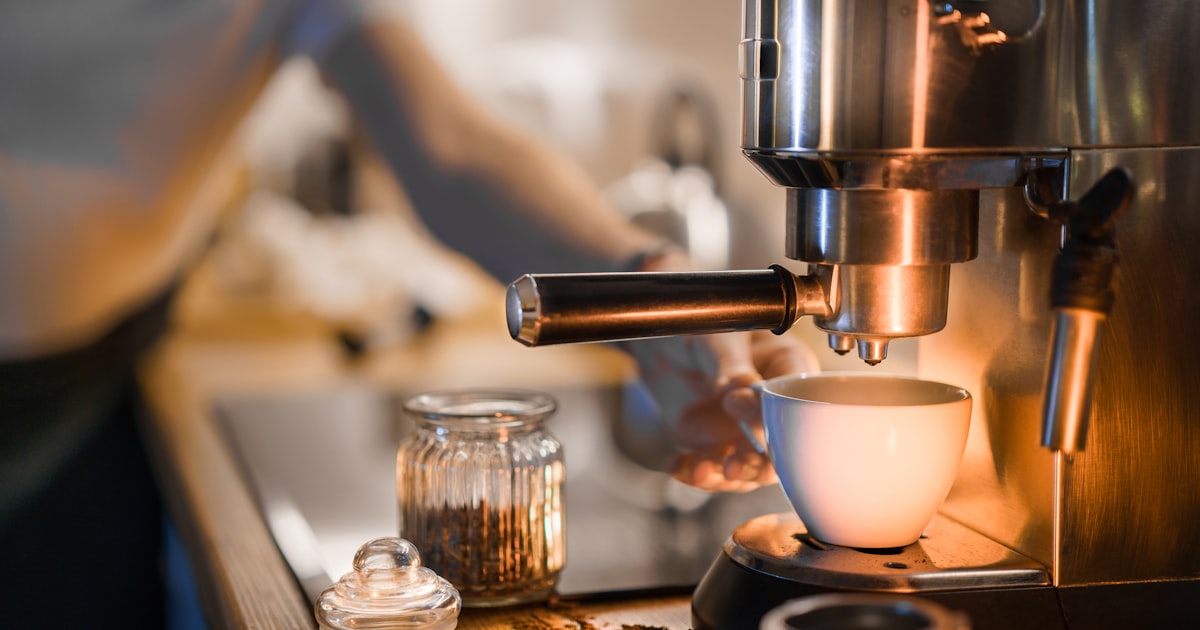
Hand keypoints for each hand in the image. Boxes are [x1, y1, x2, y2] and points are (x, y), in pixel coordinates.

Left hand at [667, 329, 817, 491]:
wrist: (665, 340)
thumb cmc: (706, 325)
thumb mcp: (719, 337)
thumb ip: (731, 365)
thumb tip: (743, 390)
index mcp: (789, 371)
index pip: (801, 403)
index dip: (785, 422)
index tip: (752, 420)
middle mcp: (772, 409)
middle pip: (782, 450)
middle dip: (759, 466)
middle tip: (734, 466)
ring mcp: (745, 432)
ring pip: (748, 468)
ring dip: (725, 476)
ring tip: (702, 472)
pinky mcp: (716, 446)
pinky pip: (712, 469)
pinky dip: (695, 473)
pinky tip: (678, 467)